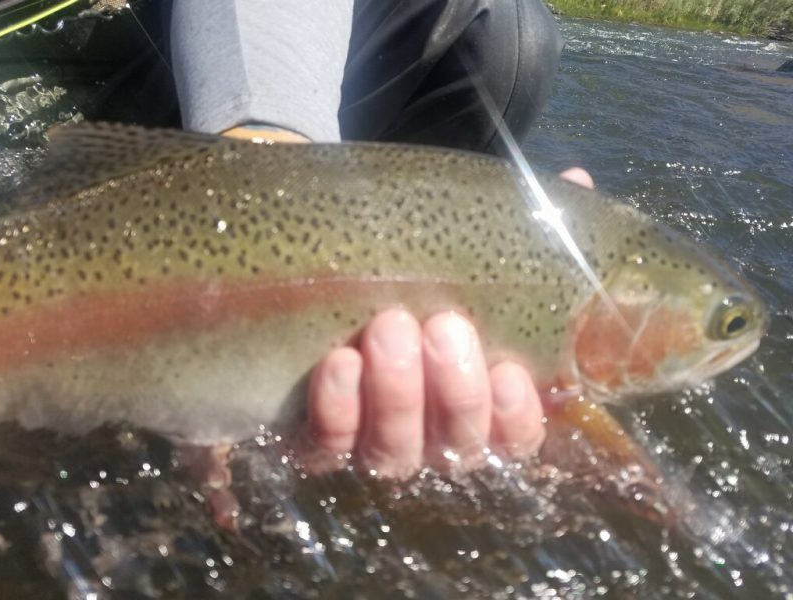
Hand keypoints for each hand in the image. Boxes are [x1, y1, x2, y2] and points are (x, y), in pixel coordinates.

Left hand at [300, 167, 594, 477]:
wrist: (336, 276)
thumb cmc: (425, 275)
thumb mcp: (473, 248)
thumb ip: (525, 227)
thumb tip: (576, 179)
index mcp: (483, 403)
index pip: (515, 436)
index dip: (516, 415)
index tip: (509, 371)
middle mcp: (436, 435)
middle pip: (458, 444)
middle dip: (456, 392)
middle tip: (444, 327)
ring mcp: (377, 441)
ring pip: (397, 451)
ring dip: (398, 394)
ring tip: (391, 325)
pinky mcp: (322, 441)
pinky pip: (330, 445)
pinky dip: (338, 409)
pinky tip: (340, 361)